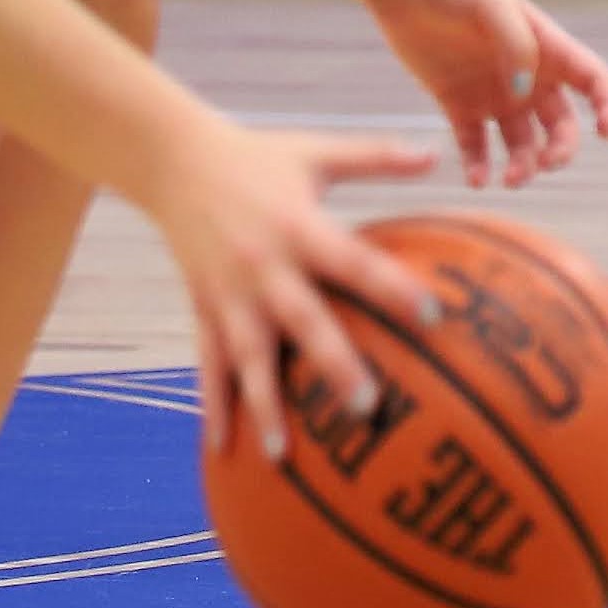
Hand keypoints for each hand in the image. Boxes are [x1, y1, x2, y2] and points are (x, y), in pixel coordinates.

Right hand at [153, 126, 442, 460]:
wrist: (172, 161)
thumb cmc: (258, 157)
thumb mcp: (316, 151)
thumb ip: (376, 156)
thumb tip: (435, 154)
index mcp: (299, 227)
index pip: (354, 261)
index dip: (392, 287)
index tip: (434, 316)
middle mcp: (264, 267)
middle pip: (302, 322)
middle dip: (332, 365)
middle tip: (365, 408)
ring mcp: (228, 294)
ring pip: (248, 358)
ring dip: (264, 405)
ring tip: (282, 456)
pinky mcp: (203, 309)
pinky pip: (208, 364)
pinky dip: (214, 405)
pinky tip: (222, 447)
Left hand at [376, 0, 607, 186]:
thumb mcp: (492, 5)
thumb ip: (515, 44)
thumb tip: (523, 91)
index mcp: (548, 49)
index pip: (594, 81)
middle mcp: (527, 77)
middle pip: (560, 126)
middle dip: (560, 151)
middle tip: (545, 164)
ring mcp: (494, 95)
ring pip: (521, 144)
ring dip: (523, 166)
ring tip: (508, 179)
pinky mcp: (459, 106)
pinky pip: (475, 146)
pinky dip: (479, 167)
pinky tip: (477, 179)